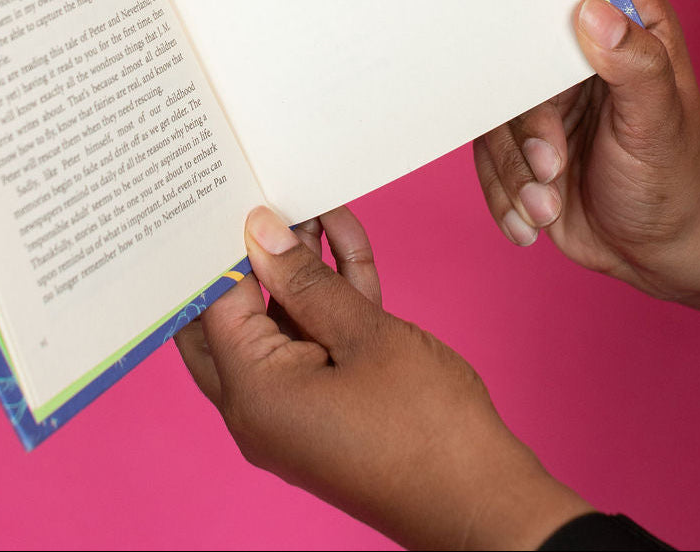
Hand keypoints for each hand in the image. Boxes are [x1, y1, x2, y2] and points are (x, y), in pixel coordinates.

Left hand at [176, 205, 588, 549]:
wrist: (484, 502)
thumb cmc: (427, 428)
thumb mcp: (365, 335)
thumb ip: (306, 280)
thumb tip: (260, 233)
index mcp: (252, 393)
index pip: (215, 301)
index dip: (230, 244)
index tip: (243, 197)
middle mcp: (256, 407)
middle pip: (233, 314)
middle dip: (258, 256)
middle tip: (274, 207)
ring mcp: (288, 411)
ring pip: (278, 323)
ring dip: (302, 270)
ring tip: (323, 212)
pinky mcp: (319, 407)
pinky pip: (309, 345)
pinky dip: (328, 303)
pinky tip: (346, 251)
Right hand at [474, 0, 699, 298]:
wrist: (654, 252)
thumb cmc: (672, 181)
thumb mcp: (659, 124)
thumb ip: (634, 66)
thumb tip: (591, 10)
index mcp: (625, 26)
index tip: (513, 10)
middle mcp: (576, 55)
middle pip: (514, 52)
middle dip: (526, 122)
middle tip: (551, 163)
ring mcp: (542, 98)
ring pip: (494, 114)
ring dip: (516, 169)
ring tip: (549, 204)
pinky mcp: (518, 139)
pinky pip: (485, 155)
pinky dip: (505, 193)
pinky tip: (533, 220)